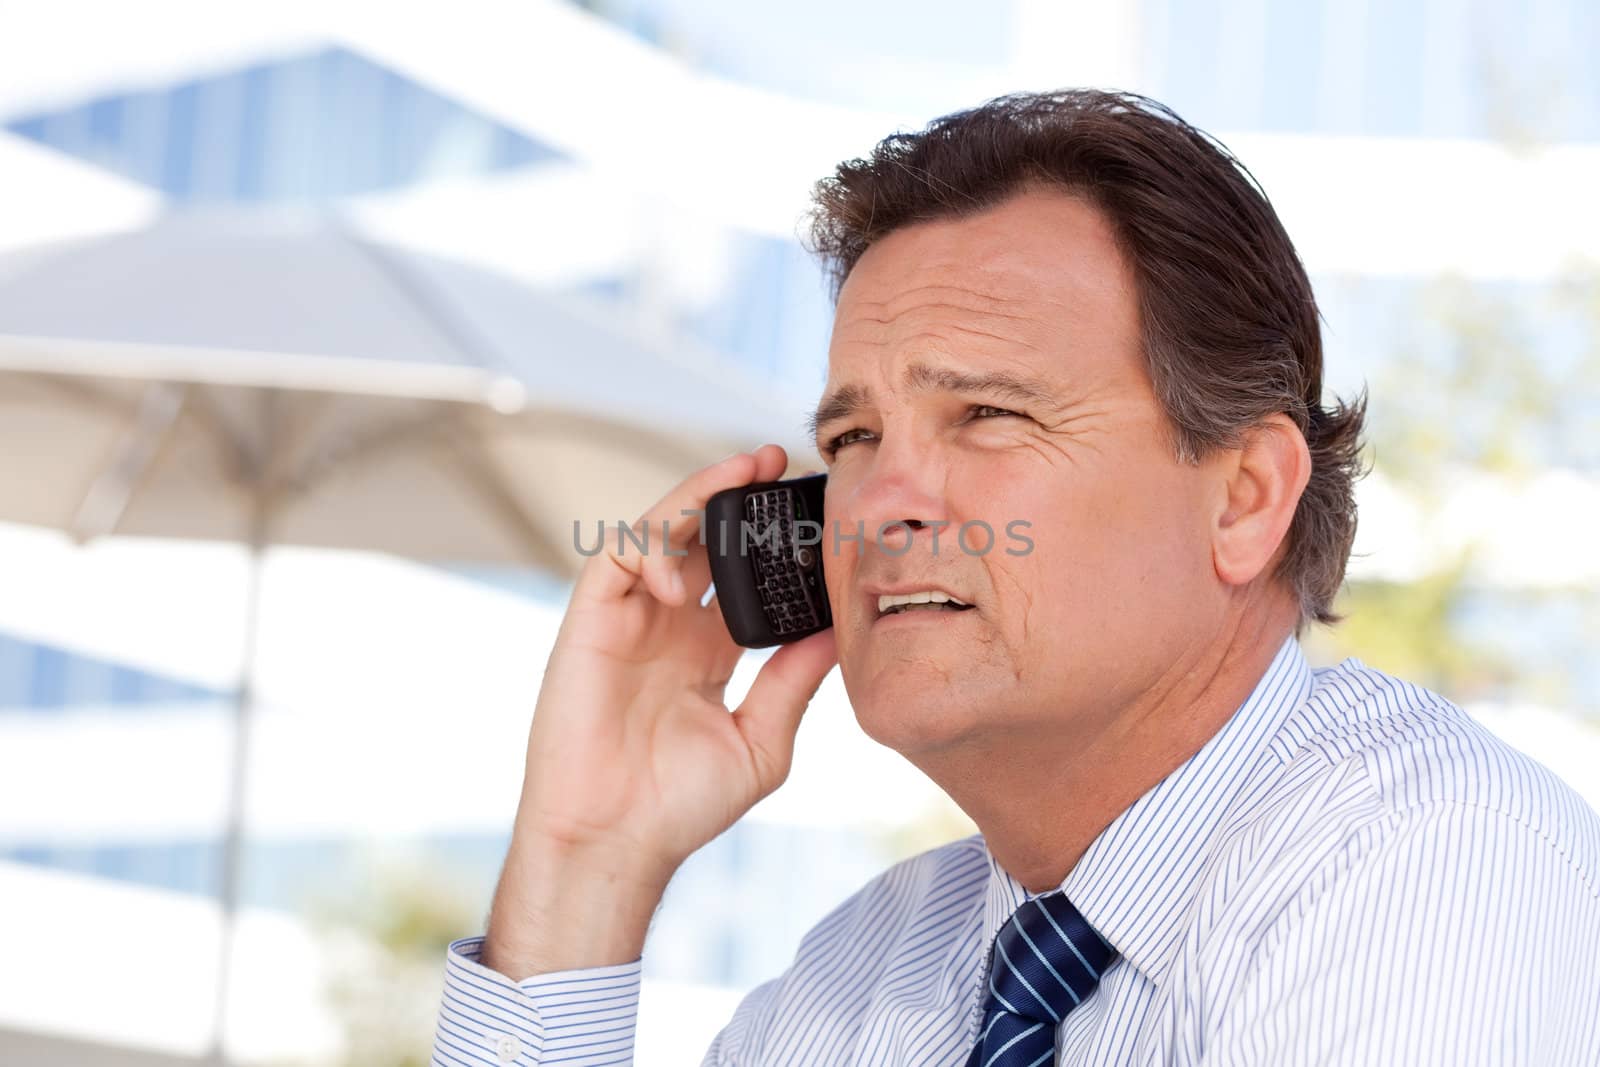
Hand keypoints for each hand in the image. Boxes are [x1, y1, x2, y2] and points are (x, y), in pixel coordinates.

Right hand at [485, 445, 837, 975]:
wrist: (616, 840)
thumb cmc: (681, 805)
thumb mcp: (760, 739)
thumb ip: (793, 681)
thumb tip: (842, 630)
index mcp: (710, 648)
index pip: (745, 572)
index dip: (774, 539)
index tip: (817, 509)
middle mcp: (671, 623)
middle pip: (704, 536)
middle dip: (737, 493)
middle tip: (779, 461)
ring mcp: (630, 617)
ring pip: (662, 529)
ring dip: (699, 495)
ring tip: (743, 474)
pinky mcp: (591, 620)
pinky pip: (618, 558)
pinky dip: (652, 551)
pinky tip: (681, 581)